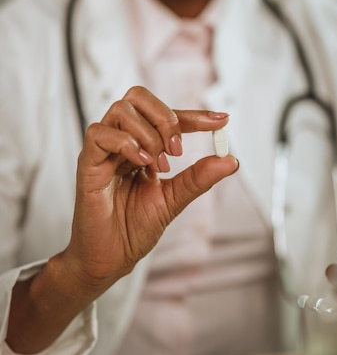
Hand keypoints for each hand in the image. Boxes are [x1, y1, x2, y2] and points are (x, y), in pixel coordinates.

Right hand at [63, 86, 238, 293]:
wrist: (111, 258)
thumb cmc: (134, 228)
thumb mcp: (175, 199)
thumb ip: (199, 177)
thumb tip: (230, 160)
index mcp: (142, 146)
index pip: (167, 116)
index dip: (195, 116)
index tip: (222, 120)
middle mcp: (122, 142)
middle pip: (138, 96)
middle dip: (166, 117)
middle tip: (178, 149)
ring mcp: (104, 150)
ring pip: (121, 109)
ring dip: (149, 133)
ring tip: (158, 163)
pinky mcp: (88, 163)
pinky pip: (100, 133)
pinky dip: (126, 142)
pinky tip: (141, 162)